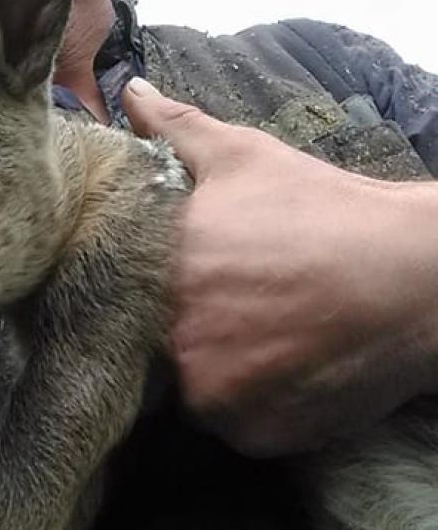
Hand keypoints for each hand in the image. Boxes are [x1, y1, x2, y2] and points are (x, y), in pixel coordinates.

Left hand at [122, 78, 437, 455]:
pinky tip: (290, 365)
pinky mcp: (253, 434)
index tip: (186, 279)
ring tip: (267, 334)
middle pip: (155, 345)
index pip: (121, 293)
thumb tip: (131, 94)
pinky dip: (256, 403)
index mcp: (159, 271)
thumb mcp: (245, 156)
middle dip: (185, 326)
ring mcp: (213, 395)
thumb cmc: (326, 210)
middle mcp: (173, 340)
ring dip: (218, 368)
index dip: (150, 288)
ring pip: (195, 388)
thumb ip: (176, 129)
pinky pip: (236, 425)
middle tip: (237, 305)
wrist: (415, 277)